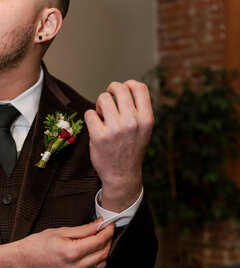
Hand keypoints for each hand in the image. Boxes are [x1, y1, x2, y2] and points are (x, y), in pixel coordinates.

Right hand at [2, 219, 113, 267]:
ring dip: (104, 251)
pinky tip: (92, 250)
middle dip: (109, 240)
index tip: (109, 224)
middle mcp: (75, 267)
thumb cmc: (36, 245)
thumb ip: (83, 229)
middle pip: (103, 253)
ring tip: (100, 239)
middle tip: (107, 229)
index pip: (99, 241)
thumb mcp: (60, 231)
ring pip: (101, 264)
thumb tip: (99, 225)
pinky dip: (96, 259)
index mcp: (71, 252)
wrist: (21, 262)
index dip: (107, 231)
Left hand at [84, 80, 153, 211]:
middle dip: (111, 90)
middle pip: (119, 88)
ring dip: (100, 104)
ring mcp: (115, 129)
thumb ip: (138, 110)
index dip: (129, 84)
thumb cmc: (131, 149)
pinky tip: (96, 126)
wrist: (122, 175)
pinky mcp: (99, 136)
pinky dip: (90, 117)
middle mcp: (132, 122)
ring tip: (102, 116)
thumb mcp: (144, 130)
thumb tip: (124, 88)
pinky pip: (89, 113)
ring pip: (103, 98)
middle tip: (107, 100)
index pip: (140, 88)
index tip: (122, 91)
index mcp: (146, 119)